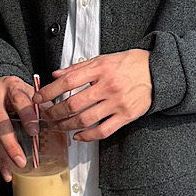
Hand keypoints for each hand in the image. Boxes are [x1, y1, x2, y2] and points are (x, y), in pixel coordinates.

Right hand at [0, 76, 36, 182]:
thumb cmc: (10, 88)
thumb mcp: (27, 91)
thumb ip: (41, 108)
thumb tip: (59, 128)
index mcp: (12, 86)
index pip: (20, 101)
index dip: (28, 117)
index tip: (34, 133)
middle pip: (0, 123)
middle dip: (10, 145)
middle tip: (20, 161)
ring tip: (9, 169)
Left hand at [33, 50, 151, 141]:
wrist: (157, 71)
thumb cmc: (130, 64)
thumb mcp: (103, 58)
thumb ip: (79, 67)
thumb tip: (56, 74)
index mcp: (100, 69)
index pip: (67, 81)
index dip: (49, 91)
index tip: (37, 98)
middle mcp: (108, 86)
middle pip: (73, 104)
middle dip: (53, 113)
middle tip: (44, 116)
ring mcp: (117, 103)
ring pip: (85, 120)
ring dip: (65, 126)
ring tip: (56, 126)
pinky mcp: (126, 116)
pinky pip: (103, 131)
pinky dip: (87, 136)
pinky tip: (77, 136)